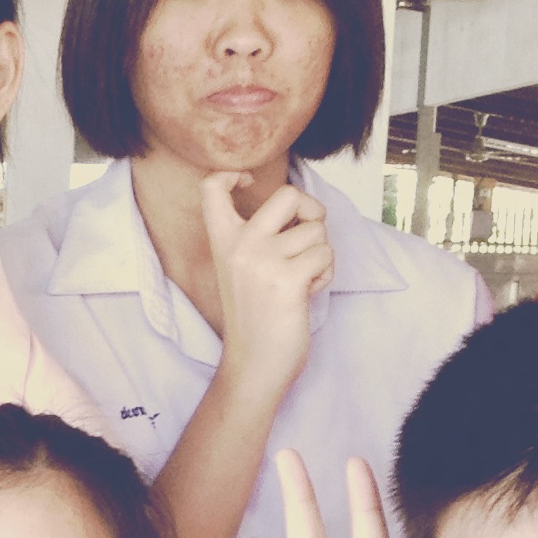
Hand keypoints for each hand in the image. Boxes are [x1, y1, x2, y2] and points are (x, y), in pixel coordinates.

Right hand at [201, 171, 332, 398]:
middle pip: (288, 194)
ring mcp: (263, 261)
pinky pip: (325, 256)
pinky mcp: (288, 280)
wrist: (253, 364)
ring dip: (320, 254)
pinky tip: (308, 292)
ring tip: (302, 279)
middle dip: (311, 212)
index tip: (247, 182)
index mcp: (223, 242)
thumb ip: (258, 237)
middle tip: (306, 236)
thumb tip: (301, 205)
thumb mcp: (243, 269)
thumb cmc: (255, 317)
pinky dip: (325, 274)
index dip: (232, 173)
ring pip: (317, 231)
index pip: (211, 188)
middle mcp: (239, 246)